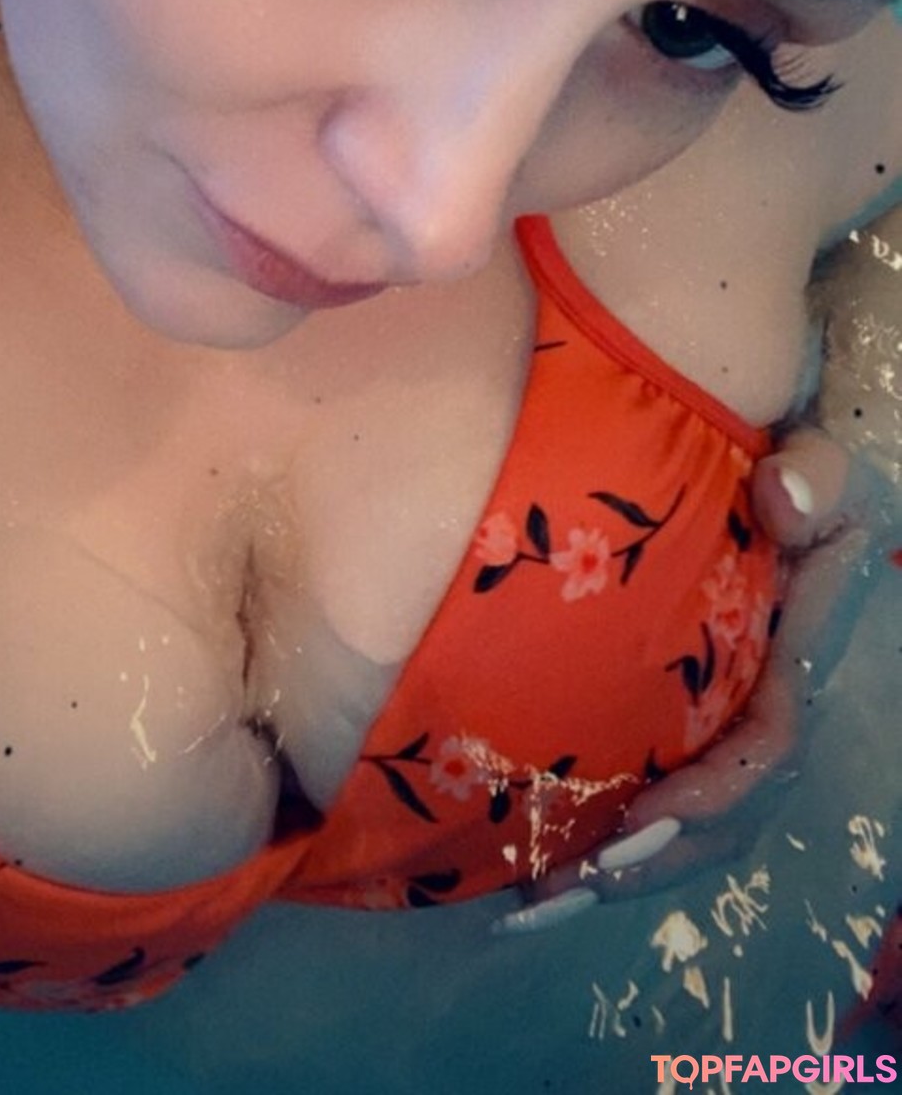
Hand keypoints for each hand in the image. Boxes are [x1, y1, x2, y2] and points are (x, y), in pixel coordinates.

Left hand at [493, 423, 876, 933]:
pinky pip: (658, 793)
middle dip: (652, 857)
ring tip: (534, 898)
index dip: (713, 793)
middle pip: (726, 812)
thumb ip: (816, 474)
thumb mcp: (823, 459)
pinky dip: (606, 836)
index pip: (769, 747)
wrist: (769, 467)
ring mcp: (729, 720)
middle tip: (562, 884)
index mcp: (804, 658)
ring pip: (692, 822)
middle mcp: (773, 704)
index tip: (636, 819)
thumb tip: (785, 498)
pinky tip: (537, 863)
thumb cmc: (794, 466)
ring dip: (620, 867)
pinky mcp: (687, 722)